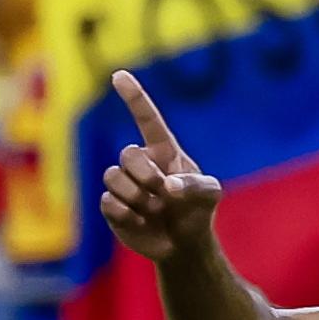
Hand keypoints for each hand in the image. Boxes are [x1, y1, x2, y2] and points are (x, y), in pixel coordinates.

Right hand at [97, 71, 224, 263]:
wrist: (183, 244)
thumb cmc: (197, 211)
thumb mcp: (210, 195)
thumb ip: (196, 185)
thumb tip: (168, 186)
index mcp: (163, 151)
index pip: (147, 119)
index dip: (134, 97)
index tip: (119, 75)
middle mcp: (140, 163)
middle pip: (127, 154)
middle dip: (146, 175)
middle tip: (162, 194)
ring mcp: (124, 184)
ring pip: (113, 177)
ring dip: (138, 197)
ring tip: (154, 211)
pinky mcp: (111, 206)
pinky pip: (108, 202)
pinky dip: (127, 215)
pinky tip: (140, 222)